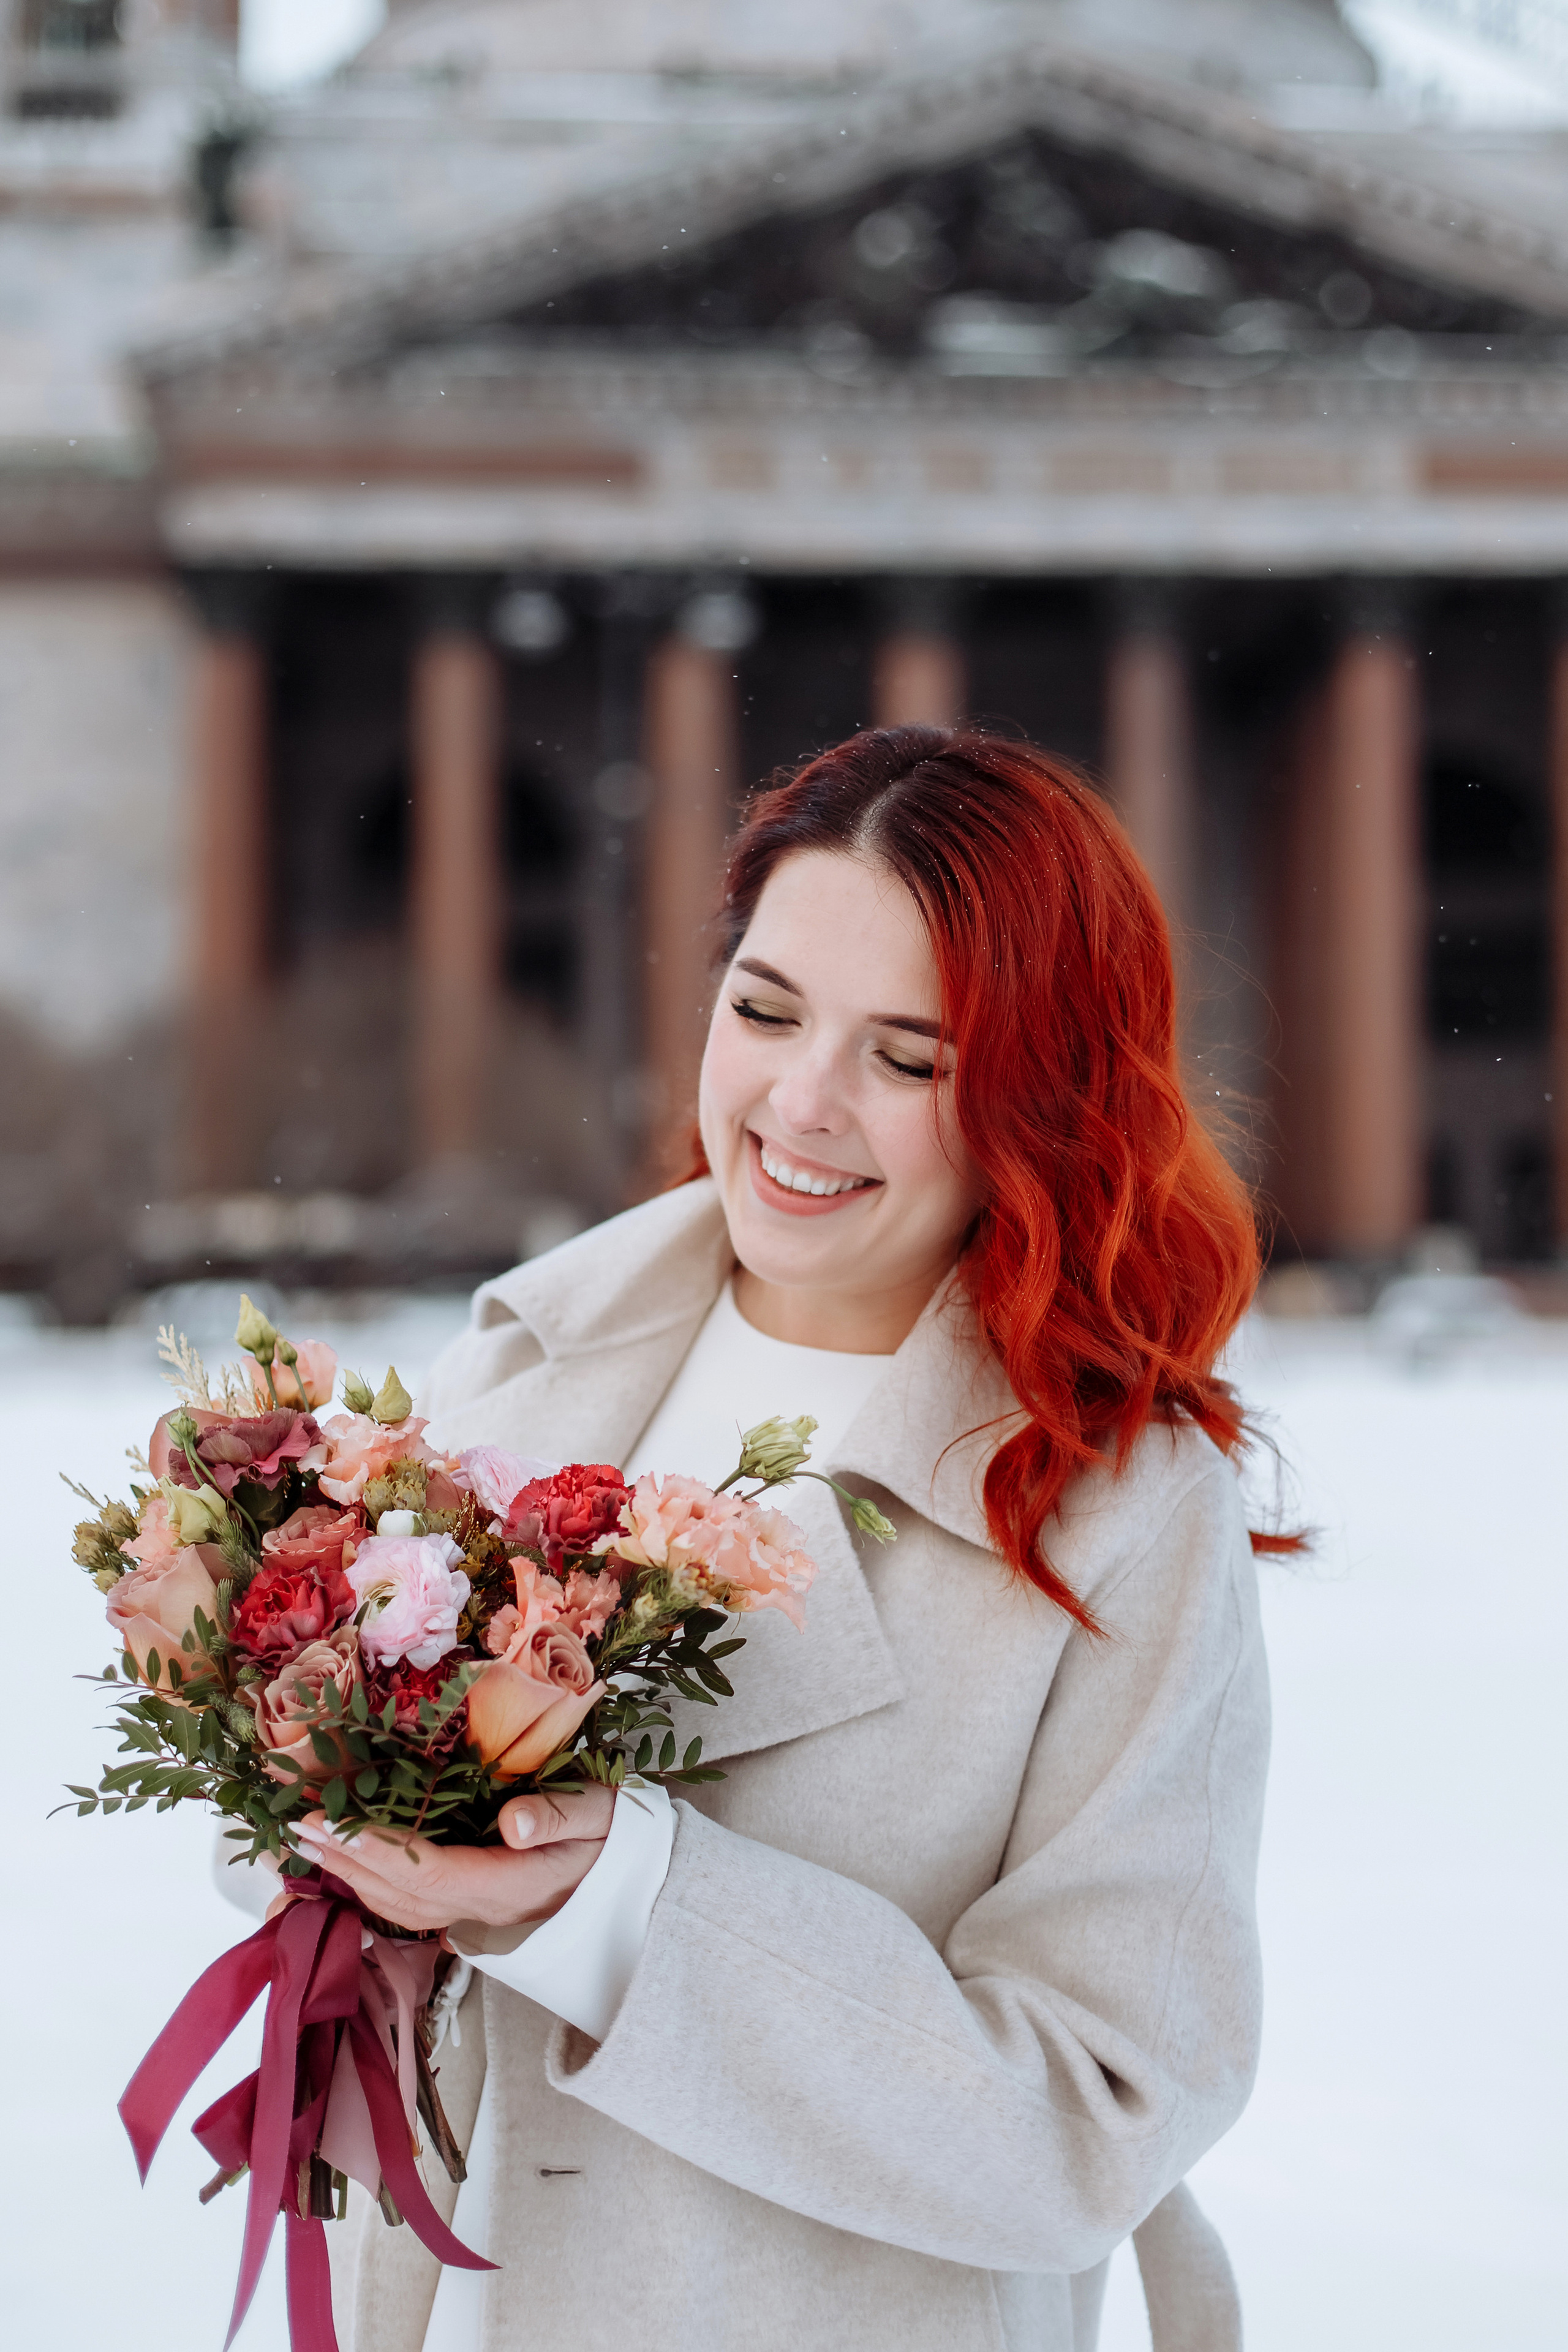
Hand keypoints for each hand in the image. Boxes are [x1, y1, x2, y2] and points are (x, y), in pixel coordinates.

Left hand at [283, 1785, 616, 1936]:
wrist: (631, 1883)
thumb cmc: (615, 1839)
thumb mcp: (604, 1817)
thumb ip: (563, 1815)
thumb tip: (514, 1821)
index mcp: (511, 1887)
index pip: (430, 1873)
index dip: (380, 1852)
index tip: (338, 1825)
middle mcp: (483, 1909)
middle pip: (400, 1895)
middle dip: (346, 1862)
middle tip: (297, 1825)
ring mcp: (475, 1914)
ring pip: (398, 1905)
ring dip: (350, 1873)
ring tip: (309, 1839)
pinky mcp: (471, 1907)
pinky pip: (409, 1903)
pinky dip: (372, 1882)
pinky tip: (349, 1861)